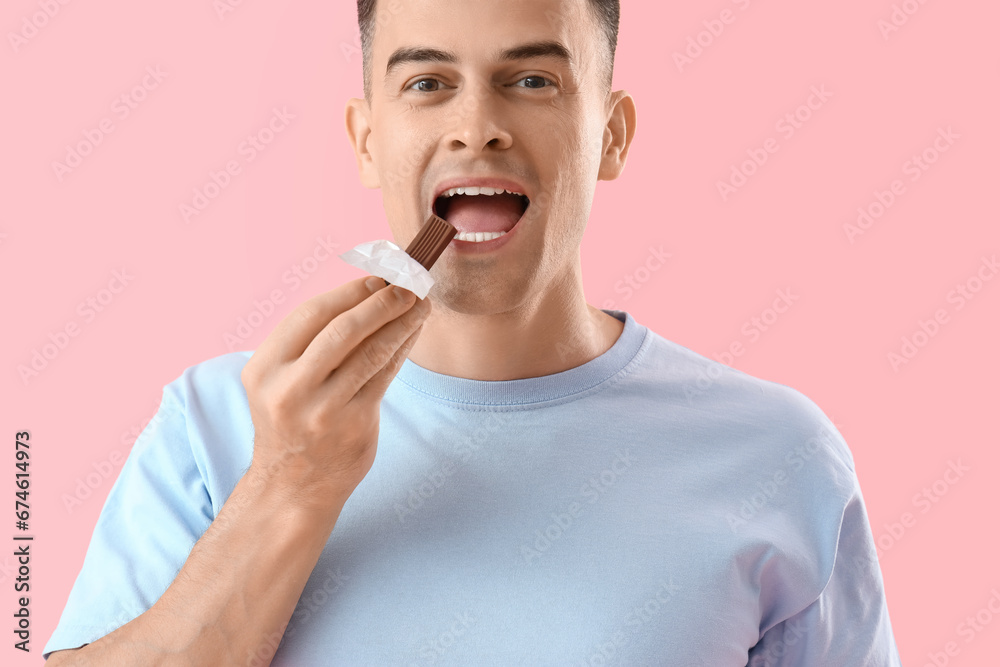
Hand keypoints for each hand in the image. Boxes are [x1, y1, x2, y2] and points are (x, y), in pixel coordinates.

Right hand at [240, 276, 430, 507]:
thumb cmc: (291, 421)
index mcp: (263, 369)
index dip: (348, 292)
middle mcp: (289, 389)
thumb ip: (308, 342)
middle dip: (381, 302)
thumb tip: (364, 293)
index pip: (310, 315)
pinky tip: (413, 333)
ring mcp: (323, 410)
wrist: (292, 486)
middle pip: (343, 330)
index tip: (376, 277)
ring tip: (420, 304)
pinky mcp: (354, 425)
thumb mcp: (278, 381)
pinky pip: (384, 376)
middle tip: (407, 285)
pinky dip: (402, 349)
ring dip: (401, 322)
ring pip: (371, 352)